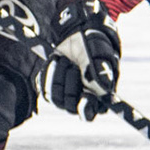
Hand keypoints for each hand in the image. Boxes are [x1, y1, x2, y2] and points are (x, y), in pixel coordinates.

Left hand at [44, 0, 119, 119]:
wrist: (78, 36)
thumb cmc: (95, 48)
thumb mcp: (101, 56)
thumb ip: (103, 71)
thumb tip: (105, 88)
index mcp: (97, 98)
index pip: (89, 113)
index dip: (86, 108)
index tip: (86, 95)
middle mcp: (80, 101)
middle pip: (70, 106)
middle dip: (71, 85)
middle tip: (74, 67)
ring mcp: (63, 96)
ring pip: (55, 98)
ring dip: (59, 76)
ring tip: (66, 61)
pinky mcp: (50, 88)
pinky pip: (44, 87)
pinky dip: (49, 71)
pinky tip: (56, 60)